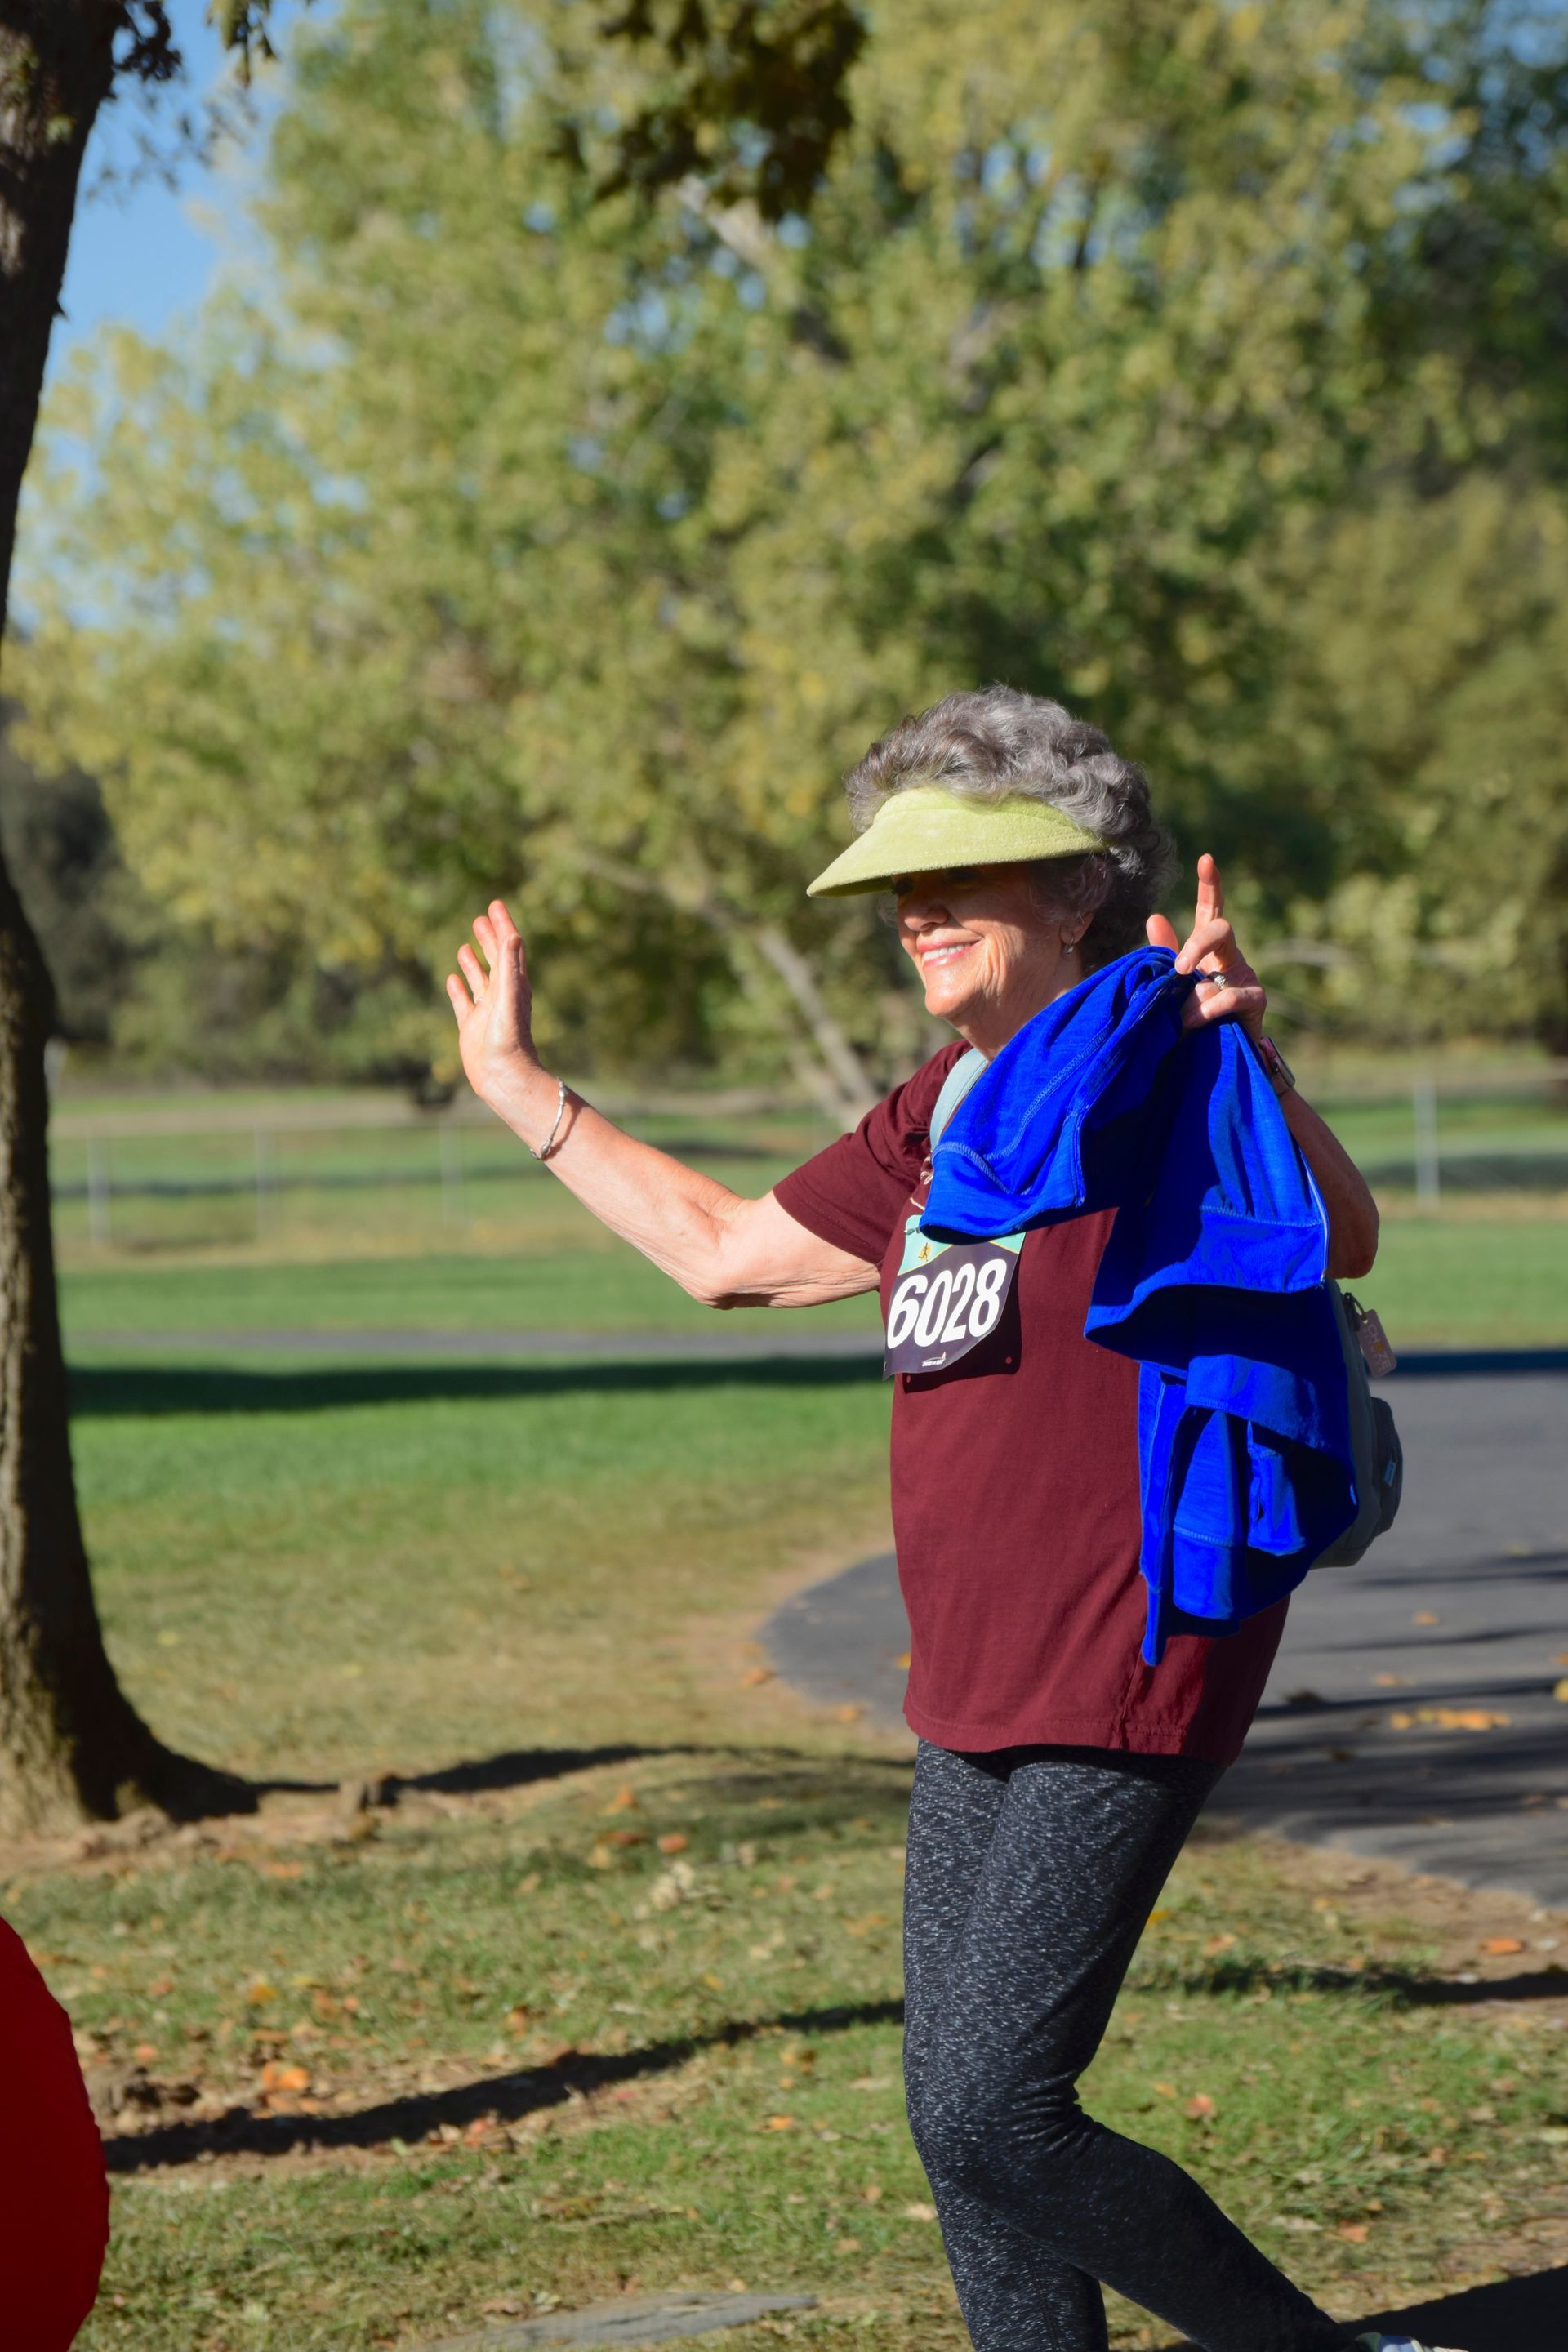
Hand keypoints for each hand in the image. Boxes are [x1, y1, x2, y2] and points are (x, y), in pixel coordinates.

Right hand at [446, 899, 542, 1107]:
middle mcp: (501, 996)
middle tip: (480, 919)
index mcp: (514, 985)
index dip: (503, 926)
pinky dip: (459, 989)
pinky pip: (464, 1002)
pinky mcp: (471, 1027)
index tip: (495, 905)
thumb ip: (510, 966)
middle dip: (489, 938)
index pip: (509, 948)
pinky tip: (452, 979)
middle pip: (495, 959)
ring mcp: (486, 1011)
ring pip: (479, 980)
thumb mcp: (509, 997)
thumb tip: (513, 935)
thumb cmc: (509, 1038)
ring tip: (464, 946)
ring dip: (473, 962)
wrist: (502, 1076)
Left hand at [1146, 854, 1265, 1041]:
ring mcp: (1246, 976)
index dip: (1210, 885)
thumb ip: (1165, 954)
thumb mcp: (1173, 985)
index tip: (1206, 858)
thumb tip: (1154, 916)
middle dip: (1197, 943)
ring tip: (1182, 1018)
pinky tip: (1194, 1023)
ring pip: (1224, 963)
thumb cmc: (1191, 1020)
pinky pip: (1230, 996)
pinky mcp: (1256, 1000)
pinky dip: (1208, 1009)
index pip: (1208, 911)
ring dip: (1196, 993)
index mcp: (1208, 950)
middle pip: (1220, 928)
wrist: (1215, 1062)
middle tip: (1179, 968)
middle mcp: (1230, 957)